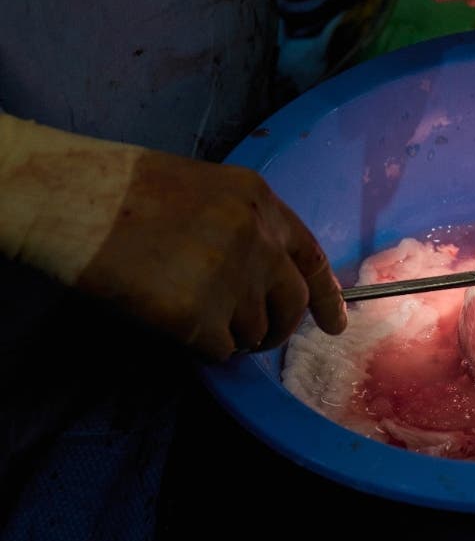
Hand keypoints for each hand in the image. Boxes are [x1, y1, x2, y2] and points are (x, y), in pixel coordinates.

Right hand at [72, 151, 346, 360]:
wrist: (73, 197)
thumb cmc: (124, 190)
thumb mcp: (205, 189)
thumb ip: (245, 226)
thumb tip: (264, 275)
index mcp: (261, 202)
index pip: (310, 257)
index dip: (326, 295)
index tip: (335, 323)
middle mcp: (259, 240)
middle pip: (292, 303)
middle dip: (281, 328)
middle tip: (261, 340)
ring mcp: (233, 279)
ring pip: (255, 331)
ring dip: (232, 334)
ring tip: (192, 311)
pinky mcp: (201, 316)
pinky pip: (219, 350)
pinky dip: (202, 347)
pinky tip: (174, 322)